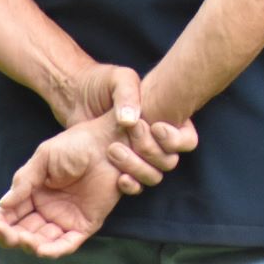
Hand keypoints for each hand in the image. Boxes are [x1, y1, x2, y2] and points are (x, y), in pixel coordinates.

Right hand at [0, 116, 167, 257]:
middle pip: (23, 232)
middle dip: (10, 235)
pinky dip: (54, 250)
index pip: (12, 215)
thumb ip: (24, 180)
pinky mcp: (85, 224)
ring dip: (28, 244)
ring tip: (21, 238)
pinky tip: (41, 249)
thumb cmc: (76, 144)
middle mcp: (48, 210)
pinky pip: (67, 243)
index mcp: (34, 194)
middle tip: (3, 230)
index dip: (0, 221)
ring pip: (41, 241)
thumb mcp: (44, 157)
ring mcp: (66, 218)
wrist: (108, 142)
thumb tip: (2, 204)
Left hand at [62, 63, 193, 178]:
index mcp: (166, 118)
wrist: (76, 97)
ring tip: (113, 150)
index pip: (187, 139)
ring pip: (154, 174)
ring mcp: (139, 155)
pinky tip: (118, 177)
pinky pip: (137, 184)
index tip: (155, 127)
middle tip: (130, 132)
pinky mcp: (122, 167)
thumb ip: (128, 94)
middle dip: (151, 150)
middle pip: (170, 160)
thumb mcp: (118, 79)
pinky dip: (131, 184)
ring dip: (138, 167)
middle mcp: (156, 140)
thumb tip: (133, 121)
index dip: (175, 139)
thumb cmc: (102, 83)